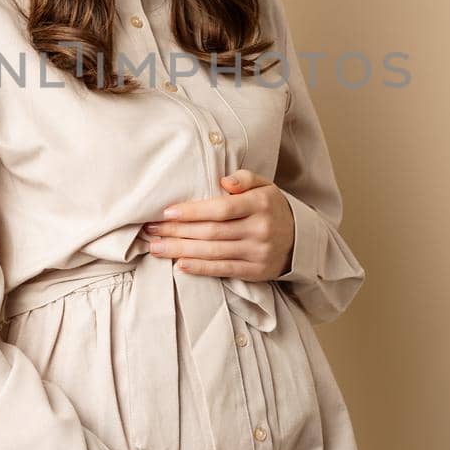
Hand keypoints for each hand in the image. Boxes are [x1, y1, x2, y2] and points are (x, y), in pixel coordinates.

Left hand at [143, 169, 293, 280]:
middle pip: (212, 232)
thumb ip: (244, 178)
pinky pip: (222, 270)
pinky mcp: (254, 271)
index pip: (221, 208)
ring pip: (213, 252)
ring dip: (181, 250)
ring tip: (156, 247)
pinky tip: (179, 264)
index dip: (192, 211)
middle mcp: (259, 229)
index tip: (167, 212)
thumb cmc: (271, 208)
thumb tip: (223, 181)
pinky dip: (200, 268)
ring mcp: (257, 252)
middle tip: (151, 230)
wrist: (298, 240)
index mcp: (260, 204)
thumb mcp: (264, 186)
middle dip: (178, 231)